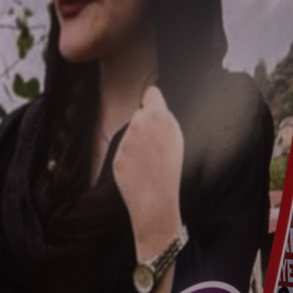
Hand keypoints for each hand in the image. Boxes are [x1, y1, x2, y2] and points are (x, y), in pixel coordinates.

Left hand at [113, 86, 184, 259]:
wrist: (156, 198)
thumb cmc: (171, 169)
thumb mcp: (175, 137)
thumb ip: (163, 120)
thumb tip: (154, 105)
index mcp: (159, 117)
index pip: (151, 94)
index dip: (152, 100)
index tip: (152, 102)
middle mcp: (140, 125)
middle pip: (139, 114)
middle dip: (144, 123)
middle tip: (154, 141)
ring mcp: (126, 140)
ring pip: (130, 133)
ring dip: (136, 141)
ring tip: (148, 158)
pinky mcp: (116, 155)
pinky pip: (123, 151)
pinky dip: (129, 157)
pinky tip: (139, 168)